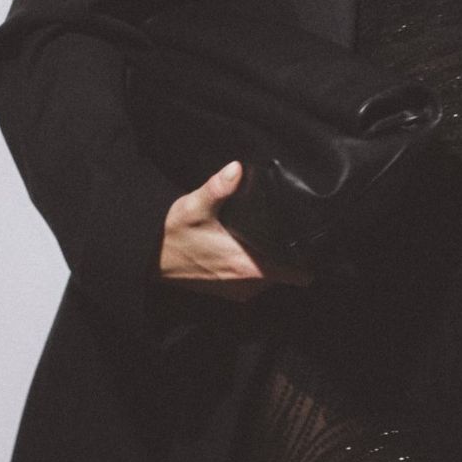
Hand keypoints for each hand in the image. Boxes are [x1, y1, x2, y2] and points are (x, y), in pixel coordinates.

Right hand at [156, 161, 313, 298]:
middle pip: (286, 273)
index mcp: (248, 265)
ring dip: (271, 263)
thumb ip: (217, 188)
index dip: (309, 261)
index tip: (313, 244)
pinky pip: (254, 284)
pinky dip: (256, 270)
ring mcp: (239, 292)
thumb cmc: (172, 234)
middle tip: (290, 232)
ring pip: (270, 279)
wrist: (148, 261)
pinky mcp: (228, 293)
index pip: (297, 274)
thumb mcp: (194, 206)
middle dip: (289, 256)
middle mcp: (248, 285)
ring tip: (270, 239)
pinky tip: (249, 250)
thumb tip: (236, 168)